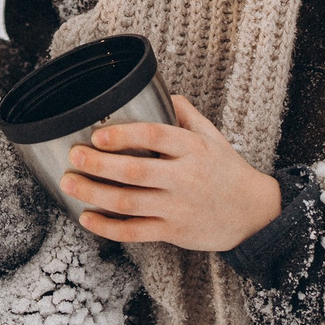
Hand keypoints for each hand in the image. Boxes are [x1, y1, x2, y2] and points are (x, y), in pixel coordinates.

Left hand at [62, 95, 282, 251]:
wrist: (254, 213)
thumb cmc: (228, 171)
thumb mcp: (213, 137)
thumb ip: (187, 115)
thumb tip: (164, 92)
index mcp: (193, 149)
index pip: (154, 136)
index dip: (123, 135)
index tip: (97, 134)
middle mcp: (185, 178)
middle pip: (134, 171)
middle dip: (99, 165)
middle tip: (74, 156)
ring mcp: (178, 207)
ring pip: (129, 202)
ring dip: (94, 193)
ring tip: (70, 183)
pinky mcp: (174, 232)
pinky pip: (135, 231)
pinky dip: (107, 227)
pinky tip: (86, 218)